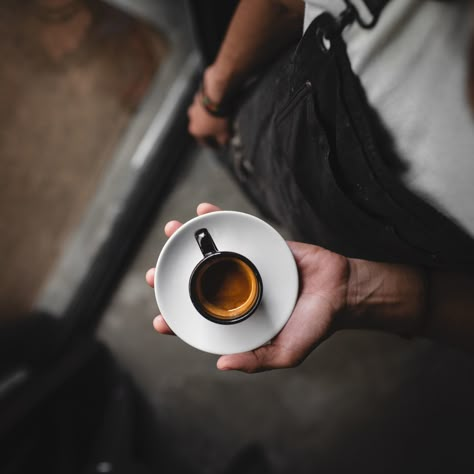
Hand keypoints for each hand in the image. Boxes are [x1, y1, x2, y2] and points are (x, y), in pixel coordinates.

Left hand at [146, 203, 350, 372]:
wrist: (341, 290)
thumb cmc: (315, 323)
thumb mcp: (287, 351)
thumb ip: (258, 359)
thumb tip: (222, 363)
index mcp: (240, 316)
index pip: (202, 319)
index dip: (178, 320)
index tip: (160, 320)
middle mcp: (238, 289)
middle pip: (197, 283)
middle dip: (171, 278)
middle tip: (152, 275)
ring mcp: (247, 265)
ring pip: (211, 253)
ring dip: (186, 242)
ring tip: (169, 231)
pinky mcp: (260, 245)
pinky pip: (236, 230)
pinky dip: (218, 219)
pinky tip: (202, 210)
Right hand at [187, 93, 229, 147]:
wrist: (216, 98)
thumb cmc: (218, 118)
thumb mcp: (223, 134)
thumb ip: (222, 141)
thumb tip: (223, 143)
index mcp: (195, 131)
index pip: (203, 141)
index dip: (211, 145)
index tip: (217, 145)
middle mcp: (192, 119)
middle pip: (202, 128)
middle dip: (210, 130)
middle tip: (220, 130)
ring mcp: (194, 107)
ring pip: (202, 116)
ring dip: (209, 118)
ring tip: (219, 117)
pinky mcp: (198, 97)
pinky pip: (204, 105)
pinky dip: (210, 107)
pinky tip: (217, 107)